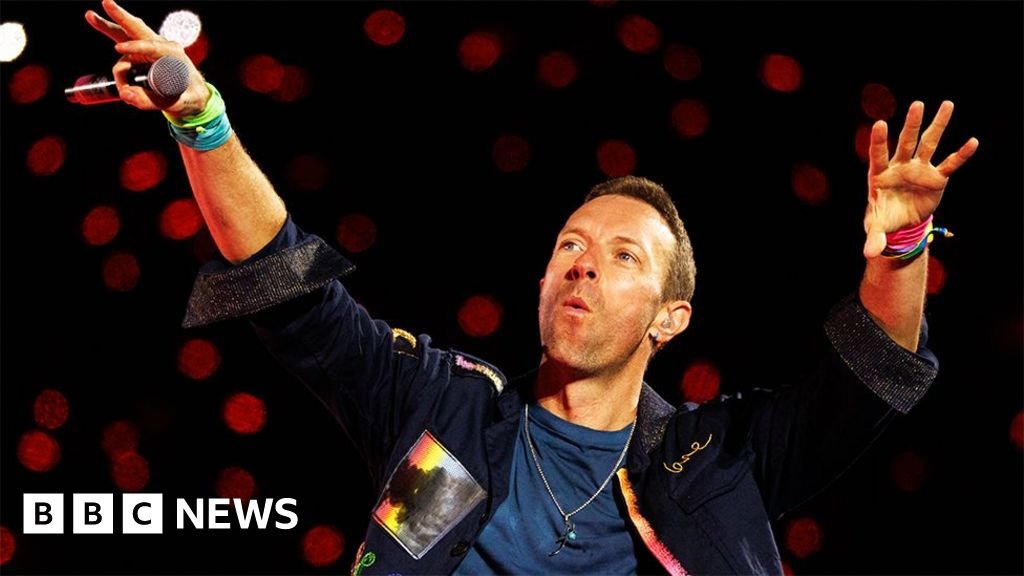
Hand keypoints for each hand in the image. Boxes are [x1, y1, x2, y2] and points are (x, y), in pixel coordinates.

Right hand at [85, 0, 209, 116]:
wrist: (195, 96)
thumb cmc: (188, 98)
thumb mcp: (175, 104)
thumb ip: (150, 102)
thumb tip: (125, 95)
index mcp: (174, 55)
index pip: (152, 46)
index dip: (135, 48)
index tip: (119, 50)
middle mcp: (162, 46)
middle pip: (138, 29)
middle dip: (121, 16)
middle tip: (106, 2)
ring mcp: (150, 47)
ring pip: (126, 34)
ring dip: (107, 24)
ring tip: (90, 16)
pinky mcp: (142, 52)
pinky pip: (123, 41)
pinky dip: (109, 31)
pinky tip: (94, 19)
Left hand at [863, 100, 978, 257]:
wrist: (901, 222)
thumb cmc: (883, 219)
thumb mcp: (877, 229)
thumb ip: (874, 239)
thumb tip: (869, 254)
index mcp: (880, 175)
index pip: (878, 154)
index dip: (879, 141)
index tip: (879, 124)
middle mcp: (900, 167)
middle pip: (906, 142)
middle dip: (911, 125)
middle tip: (918, 104)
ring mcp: (919, 170)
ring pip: (929, 145)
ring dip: (937, 126)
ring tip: (947, 104)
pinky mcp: (935, 178)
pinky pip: (949, 165)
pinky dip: (960, 155)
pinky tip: (972, 142)